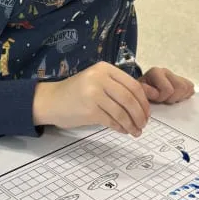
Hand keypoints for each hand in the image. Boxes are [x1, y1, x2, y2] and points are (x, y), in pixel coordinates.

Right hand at [33, 62, 149, 136]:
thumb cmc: (76, 93)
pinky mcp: (89, 110)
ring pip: (122, 112)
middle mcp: (99, 78)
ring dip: (132, 124)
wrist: (51, 101)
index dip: (144, 101)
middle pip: (130, 98)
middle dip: (140, 114)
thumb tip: (142, 104)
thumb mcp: (96, 81)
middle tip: (143, 124)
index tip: (147, 112)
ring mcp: (94, 93)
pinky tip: (123, 130)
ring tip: (135, 131)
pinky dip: (120, 127)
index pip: (133, 85)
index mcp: (104, 69)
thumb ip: (116, 87)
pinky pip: (112, 121)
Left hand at [139, 67, 194, 104]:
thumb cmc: (142, 92)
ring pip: (188, 88)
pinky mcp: (182, 80)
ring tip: (168, 98)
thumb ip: (145, 91)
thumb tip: (155, 93)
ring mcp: (175, 75)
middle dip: (172, 98)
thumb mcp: (139, 92)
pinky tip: (176, 96)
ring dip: (179, 97)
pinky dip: (185, 95)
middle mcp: (166, 71)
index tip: (155, 98)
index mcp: (156, 72)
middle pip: (181, 87)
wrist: (143, 90)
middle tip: (163, 99)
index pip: (168, 89)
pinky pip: (191, 89)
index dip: (161, 98)